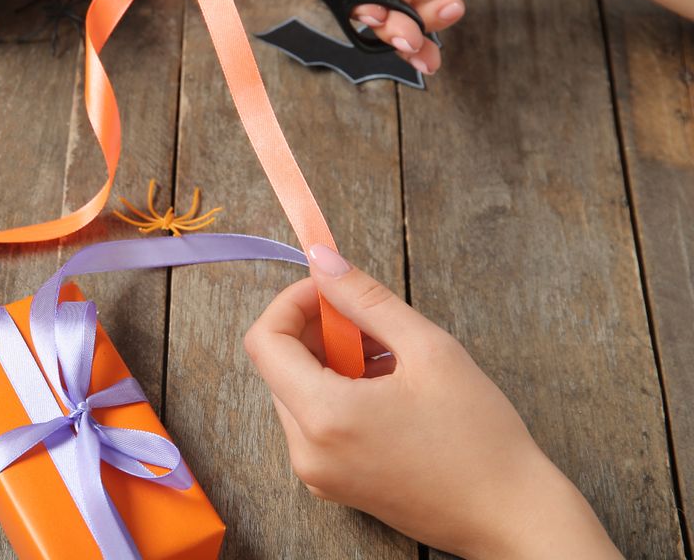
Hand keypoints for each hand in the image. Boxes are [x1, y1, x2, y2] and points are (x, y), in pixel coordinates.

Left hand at [244, 245, 622, 558]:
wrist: (513, 518)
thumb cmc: (479, 437)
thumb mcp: (428, 349)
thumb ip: (365, 298)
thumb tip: (322, 260)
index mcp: (324, 417)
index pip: (265, 341)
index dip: (293, 303)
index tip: (332, 290)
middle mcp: (307, 451)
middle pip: (279, 365)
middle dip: (318, 331)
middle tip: (372, 325)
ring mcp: (316, 473)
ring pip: (296, 392)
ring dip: (332, 361)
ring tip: (392, 361)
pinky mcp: (332, 484)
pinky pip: (315, 423)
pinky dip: (340, 393)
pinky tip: (391, 390)